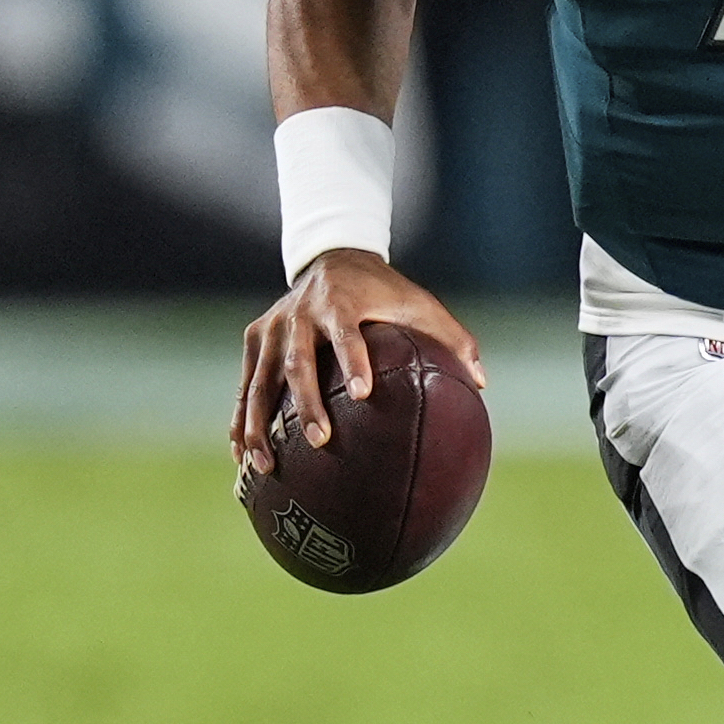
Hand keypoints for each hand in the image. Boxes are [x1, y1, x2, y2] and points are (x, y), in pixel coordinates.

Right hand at [233, 249, 487, 473]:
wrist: (331, 257)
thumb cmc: (384, 291)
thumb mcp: (420, 303)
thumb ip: (453, 339)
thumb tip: (482, 383)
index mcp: (342, 301)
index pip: (346, 332)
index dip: (352, 360)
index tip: (361, 394)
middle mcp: (301, 313)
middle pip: (297, 361)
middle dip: (305, 403)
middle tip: (320, 441)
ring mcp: (273, 326)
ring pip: (261, 379)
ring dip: (260, 423)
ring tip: (266, 465)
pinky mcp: (254, 338)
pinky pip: (245, 385)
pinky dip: (241, 419)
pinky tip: (241, 454)